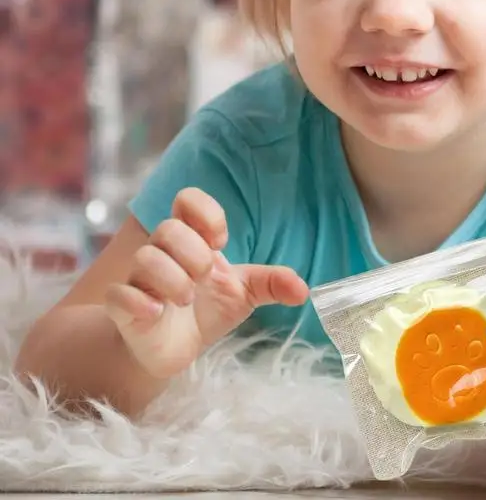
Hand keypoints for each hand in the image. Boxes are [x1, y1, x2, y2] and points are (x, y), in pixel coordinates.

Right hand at [104, 188, 308, 379]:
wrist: (174, 349)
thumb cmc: (207, 309)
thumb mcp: (245, 293)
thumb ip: (271, 283)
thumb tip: (304, 289)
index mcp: (191, 238)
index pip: (187, 199)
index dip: (205, 213)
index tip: (220, 241)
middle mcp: (163, 252)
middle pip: (168, 229)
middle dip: (193, 253)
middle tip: (205, 277)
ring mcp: (140, 279)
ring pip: (145, 259)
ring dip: (172, 279)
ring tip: (187, 300)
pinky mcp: (124, 308)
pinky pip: (119, 295)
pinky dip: (139, 302)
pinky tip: (156, 314)